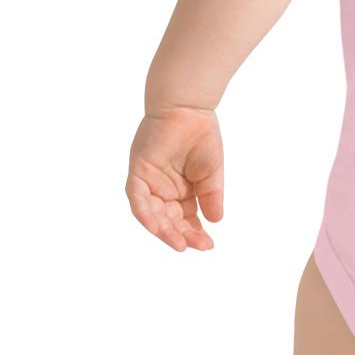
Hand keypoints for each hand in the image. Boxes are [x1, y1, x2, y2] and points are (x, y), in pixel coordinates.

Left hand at [126, 107, 223, 250]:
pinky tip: (158, 228)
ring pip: (153, 215)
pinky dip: (147, 215)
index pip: (185, 218)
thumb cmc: (201, 135)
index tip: (208, 244)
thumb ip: (210, 197)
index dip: (195, 232)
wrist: (188, 109)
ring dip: (165, 230)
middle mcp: (163, 190)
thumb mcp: (211, 173)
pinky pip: (138, 200)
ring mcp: (149, 183)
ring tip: (181, 243)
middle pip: (169, 220)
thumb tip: (216, 221)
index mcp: (181, 190)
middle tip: (198, 245)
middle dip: (183, 234)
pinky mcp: (138, 173)